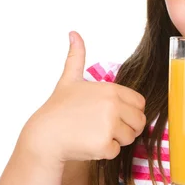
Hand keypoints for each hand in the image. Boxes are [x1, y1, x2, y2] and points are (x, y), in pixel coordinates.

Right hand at [22, 31, 145, 162]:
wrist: (44, 136)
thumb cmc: (59, 109)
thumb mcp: (69, 79)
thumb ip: (76, 57)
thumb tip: (73, 33)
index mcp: (111, 90)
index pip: (140, 104)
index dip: (129, 112)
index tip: (112, 115)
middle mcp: (113, 106)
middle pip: (139, 122)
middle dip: (126, 127)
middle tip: (103, 127)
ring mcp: (109, 125)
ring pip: (130, 137)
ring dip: (115, 140)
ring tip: (93, 133)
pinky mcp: (103, 144)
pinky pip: (117, 151)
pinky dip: (105, 151)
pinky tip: (88, 144)